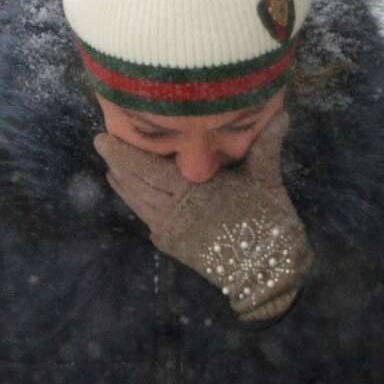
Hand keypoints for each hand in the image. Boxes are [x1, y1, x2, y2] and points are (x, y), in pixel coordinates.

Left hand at [94, 113, 313, 320]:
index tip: (106, 135)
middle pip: (135, 183)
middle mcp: (174, 209)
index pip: (147, 168)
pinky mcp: (172, 244)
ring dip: (122, 184)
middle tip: (100, 142)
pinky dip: (135, 203)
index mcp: (192, 189)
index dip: (124, 152)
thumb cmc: (267, 221)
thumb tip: (283, 112)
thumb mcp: (266, 178)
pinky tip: (130, 193)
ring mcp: (170, 229)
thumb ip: (266, 143)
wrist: (266, 271)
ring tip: (111, 166)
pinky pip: (146, 219)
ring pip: (137, 202)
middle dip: (116, 162)